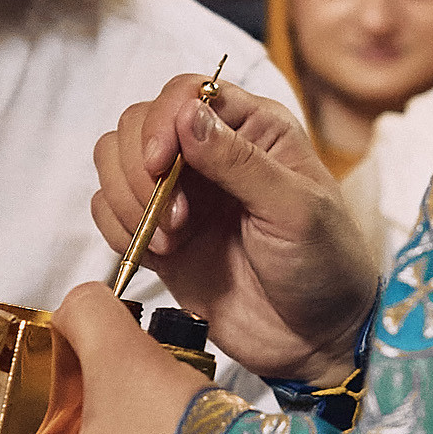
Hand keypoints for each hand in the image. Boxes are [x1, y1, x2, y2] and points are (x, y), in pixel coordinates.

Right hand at [93, 75, 380, 385]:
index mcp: (253, 130)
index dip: (162, 122)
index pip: (185, 93)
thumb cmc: (324, 267)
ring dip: (126, 199)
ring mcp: (180, 194)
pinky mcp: (159, 236)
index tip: (160, 164)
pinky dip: (117, 229)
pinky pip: (108, 212)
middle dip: (139, 167)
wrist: (315, 339)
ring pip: (114, 162)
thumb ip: (239, 161)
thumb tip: (189, 114)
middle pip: (138, 123)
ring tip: (170, 241)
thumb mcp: (293, 209)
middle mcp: (210, 153)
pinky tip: (158, 255)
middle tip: (173, 217)